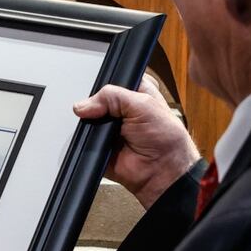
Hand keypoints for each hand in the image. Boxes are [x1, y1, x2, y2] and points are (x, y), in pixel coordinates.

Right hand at [73, 76, 199, 209]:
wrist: (161, 171)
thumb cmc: (166, 138)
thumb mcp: (143, 104)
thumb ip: (112, 96)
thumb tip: (84, 105)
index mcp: (136, 93)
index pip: (114, 78)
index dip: (106, 81)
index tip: (102, 90)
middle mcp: (121, 109)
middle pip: (96, 98)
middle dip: (95, 103)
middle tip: (103, 111)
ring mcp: (109, 127)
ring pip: (87, 118)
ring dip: (90, 122)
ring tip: (102, 126)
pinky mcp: (99, 144)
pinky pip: (84, 138)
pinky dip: (85, 138)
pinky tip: (95, 138)